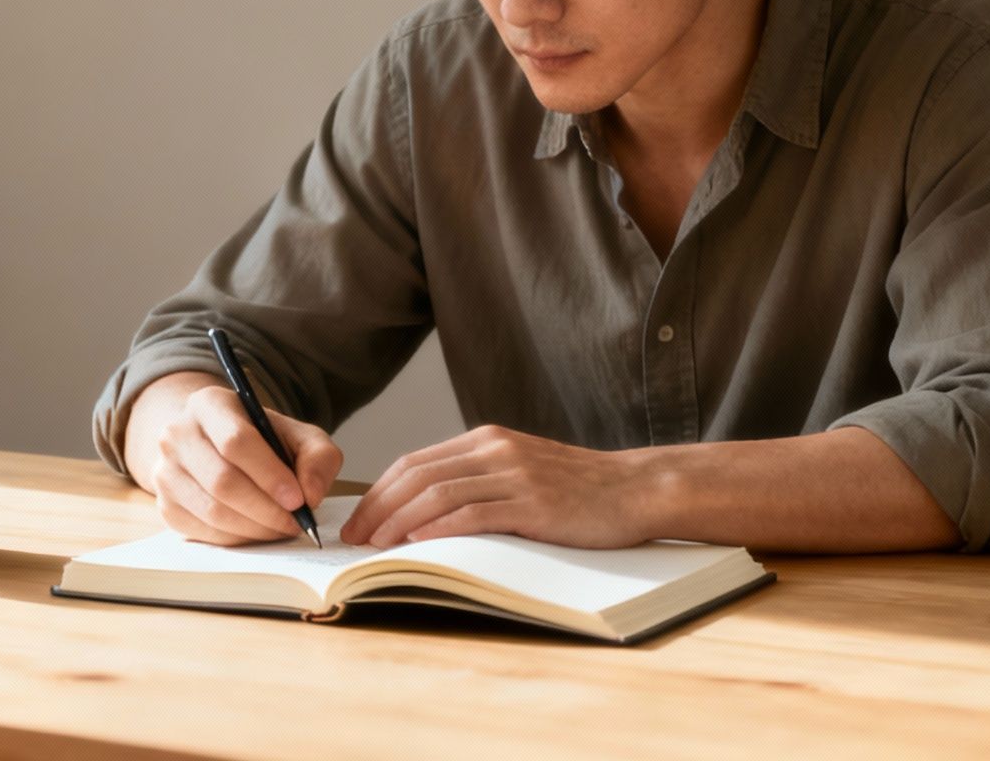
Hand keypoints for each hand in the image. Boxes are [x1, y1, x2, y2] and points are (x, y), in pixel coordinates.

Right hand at [139, 378, 343, 545]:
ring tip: (281, 527)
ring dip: (254, 528)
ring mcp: (165, 471)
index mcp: (209, 404)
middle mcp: (177, 434)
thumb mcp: (297, 435)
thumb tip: (311, 494)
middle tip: (295, 522)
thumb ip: (318, 457)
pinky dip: (236, 538)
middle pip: (222, 481)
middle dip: (266, 509)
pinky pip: (203, 531)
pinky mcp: (165, 505)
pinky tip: (257, 530)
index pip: (236, 441)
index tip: (298, 500)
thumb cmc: (262, 440)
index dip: (269, 474)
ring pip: (212, 511)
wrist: (216, 446)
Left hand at [340, 425, 653, 548]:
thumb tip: (424, 512)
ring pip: (437, 493)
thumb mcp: (520, 471)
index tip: (357, 520)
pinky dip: (438, 529)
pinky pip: (473, 514)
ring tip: (375, 548)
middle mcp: (495, 450)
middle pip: (416, 475)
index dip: (378, 491)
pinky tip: (416, 545)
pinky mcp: (533, 504)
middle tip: (353, 539)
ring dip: (397, 521)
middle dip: (376, 508)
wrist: (635, 489)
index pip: (415, 462)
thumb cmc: (578, 489)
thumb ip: (479, 480)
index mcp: (486, 440)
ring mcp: (514, 475)